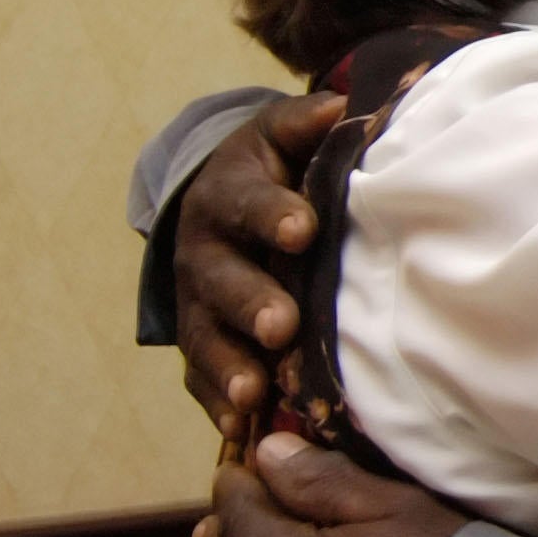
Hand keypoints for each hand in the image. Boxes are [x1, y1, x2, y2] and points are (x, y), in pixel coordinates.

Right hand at [174, 93, 342, 438]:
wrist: (223, 200)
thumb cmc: (274, 168)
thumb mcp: (282, 136)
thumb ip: (305, 123)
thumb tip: (339, 107)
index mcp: (229, 194)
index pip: (249, 201)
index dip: (273, 214)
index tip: (303, 229)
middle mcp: (204, 251)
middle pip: (222, 279)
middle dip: (250, 302)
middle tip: (280, 326)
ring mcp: (198, 303)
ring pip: (206, 337)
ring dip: (229, 365)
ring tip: (255, 393)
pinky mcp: (200, 344)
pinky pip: (200, 378)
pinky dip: (216, 404)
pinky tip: (239, 429)